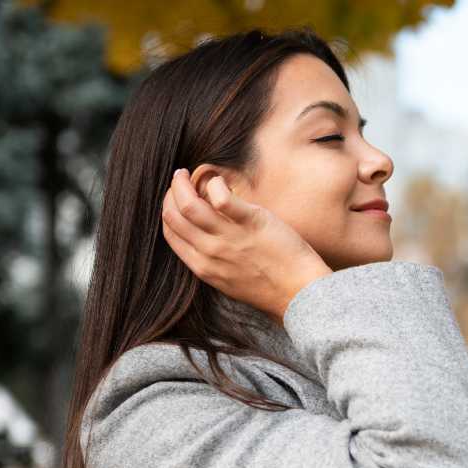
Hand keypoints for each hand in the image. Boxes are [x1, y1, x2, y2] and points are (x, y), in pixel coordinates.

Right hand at [161, 168, 332, 323]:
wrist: (298, 293)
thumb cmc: (269, 286)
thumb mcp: (229, 279)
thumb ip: (212, 259)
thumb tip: (203, 235)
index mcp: (202, 266)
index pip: (171, 232)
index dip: (168, 210)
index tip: (175, 198)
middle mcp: (210, 252)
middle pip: (174, 216)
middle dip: (171, 193)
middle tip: (179, 180)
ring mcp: (229, 238)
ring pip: (189, 205)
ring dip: (182, 184)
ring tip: (187, 173)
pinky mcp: (251, 223)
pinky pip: (221, 198)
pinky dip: (214, 183)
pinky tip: (219, 181)